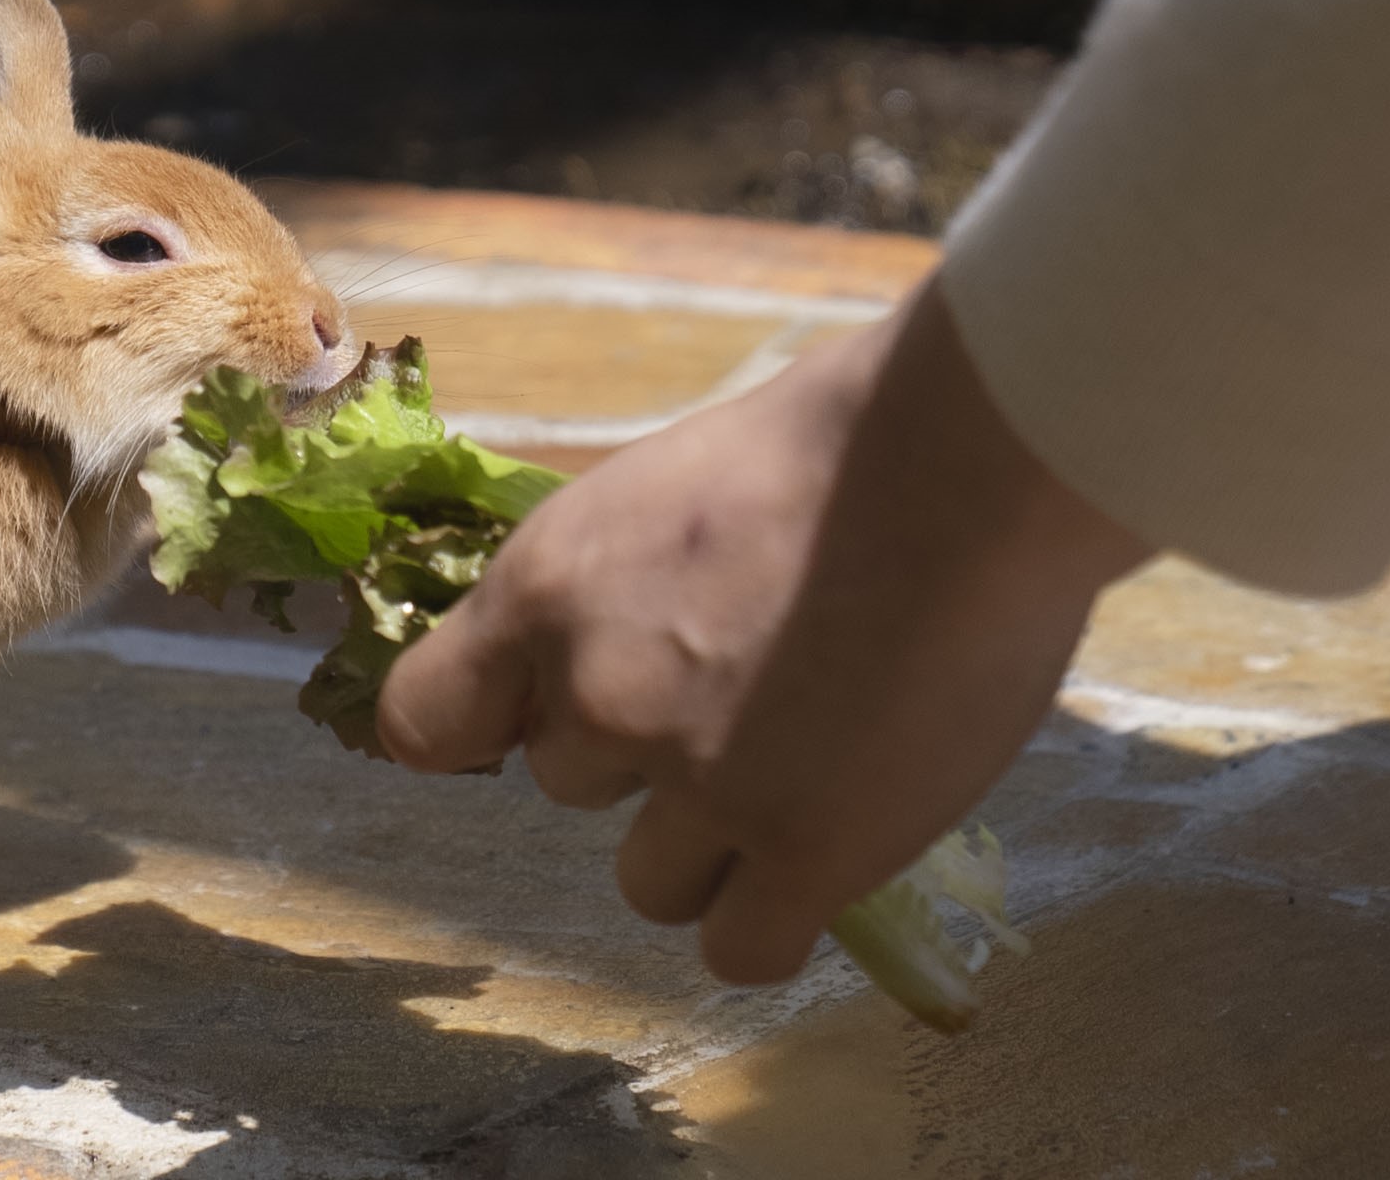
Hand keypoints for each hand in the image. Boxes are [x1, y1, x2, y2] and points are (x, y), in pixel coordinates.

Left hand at [375, 283, 1151, 983]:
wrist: (966, 458)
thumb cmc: (837, 440)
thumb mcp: (661, 488)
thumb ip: (607, 589)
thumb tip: (593, 655)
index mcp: (546, 590)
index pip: (423, 720)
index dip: (479, 731)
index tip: (533, 721)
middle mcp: (598, 696)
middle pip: (567, 785)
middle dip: (640, 757)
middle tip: (746, 697)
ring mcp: (702, 782)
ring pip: (650, 885)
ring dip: (710, 847)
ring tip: (803, 769)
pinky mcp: (806, 849)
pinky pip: (742, 948)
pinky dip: (773, 920)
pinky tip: (820, 860)